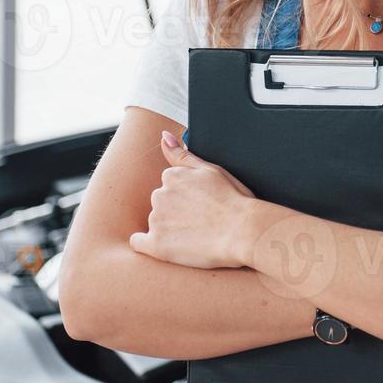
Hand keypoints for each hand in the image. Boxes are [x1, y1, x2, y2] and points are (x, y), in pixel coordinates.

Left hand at [129, 130, 256, 268]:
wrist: (244, 231)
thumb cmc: (234, 200)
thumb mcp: (210, 169)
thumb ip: (181, 154)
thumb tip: (163, 137)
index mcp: (171, 176)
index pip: (170, 186)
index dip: (187, 197)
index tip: (202, 205)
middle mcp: (160, 195)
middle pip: (162, 203)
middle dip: (176, 211)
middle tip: (202, 221)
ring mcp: (157, 220)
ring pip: (156, 222)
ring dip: (170, 228)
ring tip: (197, 235)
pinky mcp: (157, 244)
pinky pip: (139, 243)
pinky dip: (148, 244)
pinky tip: (166, 245)